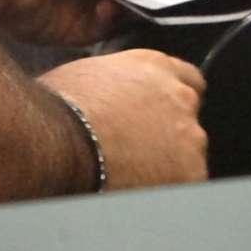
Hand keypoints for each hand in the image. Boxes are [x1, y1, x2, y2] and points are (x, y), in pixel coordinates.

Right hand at [39, 49, 207, 188]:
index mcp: (154, 66)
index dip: (171, 96)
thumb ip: (114, 79)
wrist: (60, 141)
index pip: (187, 77)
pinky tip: (138, 184)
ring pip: (188, 151)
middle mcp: (178, 96)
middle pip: (187, 115)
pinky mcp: (190, 171)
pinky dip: (168, 185)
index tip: (160, 110)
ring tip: (131, 169)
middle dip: (168, 130)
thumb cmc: (62, 108)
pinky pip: (186, 180)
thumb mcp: (87, 73)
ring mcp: (188, 135)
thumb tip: (105, 89)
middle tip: (136, 144)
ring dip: (168, 159)